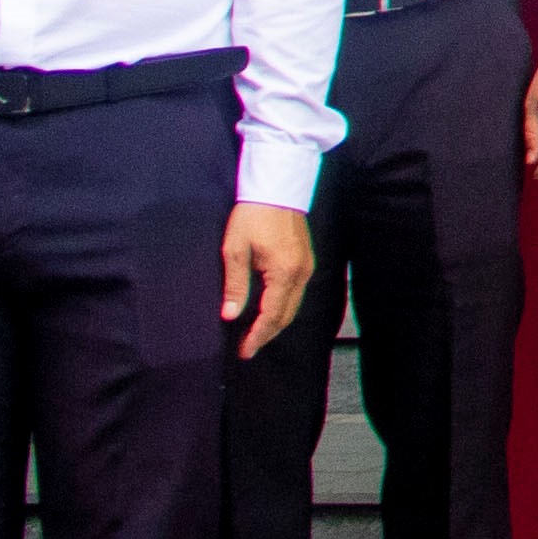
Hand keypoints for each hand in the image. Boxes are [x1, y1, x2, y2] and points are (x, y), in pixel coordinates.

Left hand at [222, 201, 320, 357]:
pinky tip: (269, 311)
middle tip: (247, 349)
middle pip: (286, 315)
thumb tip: (230, 315)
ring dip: (275, 322)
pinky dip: (283, 307)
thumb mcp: (235, 250)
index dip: (257, 336)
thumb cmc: (253, 215)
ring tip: (256, 334)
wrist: (277, 187)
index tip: (244, 351)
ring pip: (294, 305)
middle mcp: (301, 274)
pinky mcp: (306, 260)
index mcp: (284, 273)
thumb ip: (235, 286)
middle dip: (267, 334)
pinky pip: (296, 293)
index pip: (271, 315)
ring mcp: (307, 267)